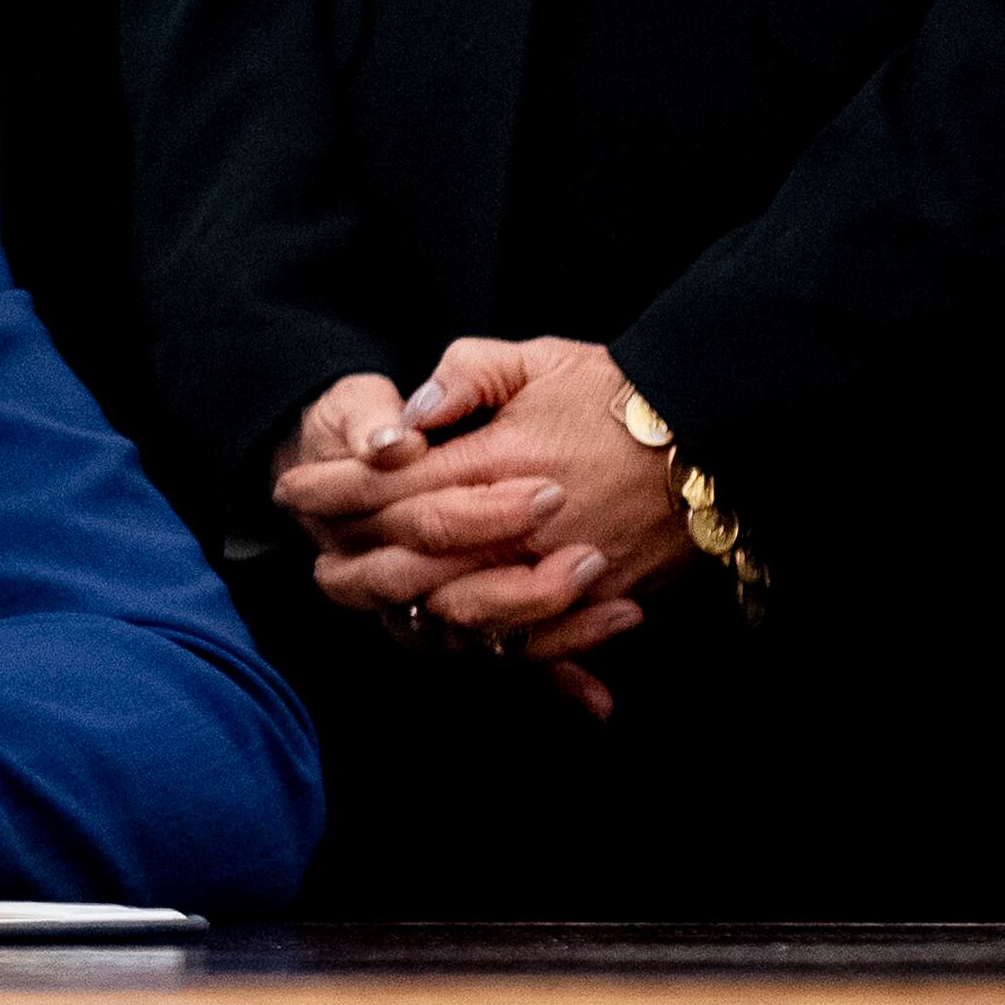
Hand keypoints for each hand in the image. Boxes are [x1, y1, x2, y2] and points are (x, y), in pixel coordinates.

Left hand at [280, 336, 676, 714]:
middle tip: (315, 562)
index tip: (291, 489)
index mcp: (499, 459)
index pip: (393, 484)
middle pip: (415, 560)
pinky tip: (451, 633)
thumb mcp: (533, 360)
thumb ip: (462, 377)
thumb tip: (408, 419)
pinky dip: (487, 644)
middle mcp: (524, 523)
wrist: (713, 432)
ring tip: (369, 602)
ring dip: (408, 611)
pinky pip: (532, 642)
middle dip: (354, 564)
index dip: (333, 489)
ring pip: (465, 611)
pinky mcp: (600, 601)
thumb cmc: (615, 391)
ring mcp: (562, 570)